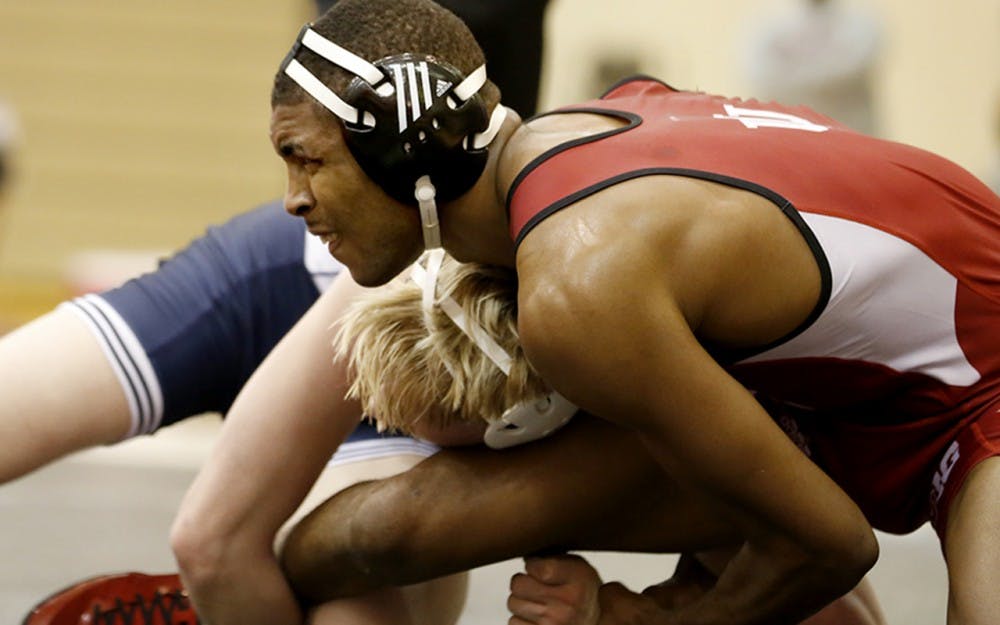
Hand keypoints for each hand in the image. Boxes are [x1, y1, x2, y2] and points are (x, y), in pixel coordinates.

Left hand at [507, 555, 664, 624]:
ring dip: (522, 601)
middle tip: (537, 585)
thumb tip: (523, 543)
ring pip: (513, 603)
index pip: (534, 566)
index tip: (539, 567)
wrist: (596, 622)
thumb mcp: (578, 566)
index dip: (532, 564)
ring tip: (539, 601)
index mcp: (576, 579)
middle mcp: (565, 603)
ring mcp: (552, 623)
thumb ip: (553, 555)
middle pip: (517, 584)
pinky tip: (537, 616)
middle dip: (524, 582)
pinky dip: (521, 619)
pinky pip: (513, 622)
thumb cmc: (583, 591)